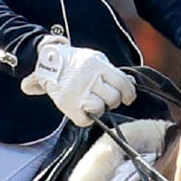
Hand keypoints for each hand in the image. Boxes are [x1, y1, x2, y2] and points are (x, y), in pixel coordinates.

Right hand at [21, 36, 137, 125]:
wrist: (49, 63)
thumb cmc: (76, 63)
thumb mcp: (97, 60)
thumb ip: (113, 72)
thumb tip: (131, 84)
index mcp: (98, 66)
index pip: (122, 82)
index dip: (129, 93)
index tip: (128, 98)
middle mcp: (89, 79)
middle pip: (113, 98)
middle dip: (113, 100)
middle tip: (106, 98)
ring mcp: (78, 93)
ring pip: (100, 109)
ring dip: (99, 108)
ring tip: (92, 102)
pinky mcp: (68, 105)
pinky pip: (85, 121)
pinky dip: (86, 118)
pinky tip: (83, 110)